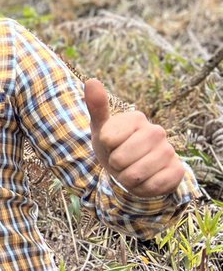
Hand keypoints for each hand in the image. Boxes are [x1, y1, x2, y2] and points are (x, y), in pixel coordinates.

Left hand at [85, 78, 185, 196]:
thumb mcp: (101, 128)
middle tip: (121, 161)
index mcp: (137, 118)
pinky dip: (142, 189)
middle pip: (120, 159)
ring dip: (127, 178)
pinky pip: (151, 186)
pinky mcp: (177, 170)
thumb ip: (96, 106)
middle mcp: (157, 132)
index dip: (105, 148)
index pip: (108, 139)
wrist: (134, 169)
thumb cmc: (114, 146)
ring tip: (131, 170)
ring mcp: (169, 151)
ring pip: (134, 175)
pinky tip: (146, 180)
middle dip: (115, 165)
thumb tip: (91, 81)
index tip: (111, 145)